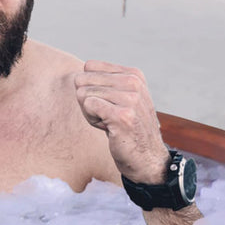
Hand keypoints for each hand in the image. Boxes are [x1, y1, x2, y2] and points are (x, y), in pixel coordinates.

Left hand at [74, 60, 169, 183]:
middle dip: (88, 101)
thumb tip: (76, 76)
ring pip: (83, 94)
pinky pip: (88, 105)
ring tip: (111, 124)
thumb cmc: (127, 129)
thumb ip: (102, 83)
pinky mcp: (123, 115)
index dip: (91, 88)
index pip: (89, 67)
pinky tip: (109, 129)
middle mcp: (134, 82)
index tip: (107, 104)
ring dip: (91, 114)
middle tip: (107, 116)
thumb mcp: (120, 98)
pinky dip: (92, 120)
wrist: (147, 158)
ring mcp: (130, 98)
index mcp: (133, 74)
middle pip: (83, 80)